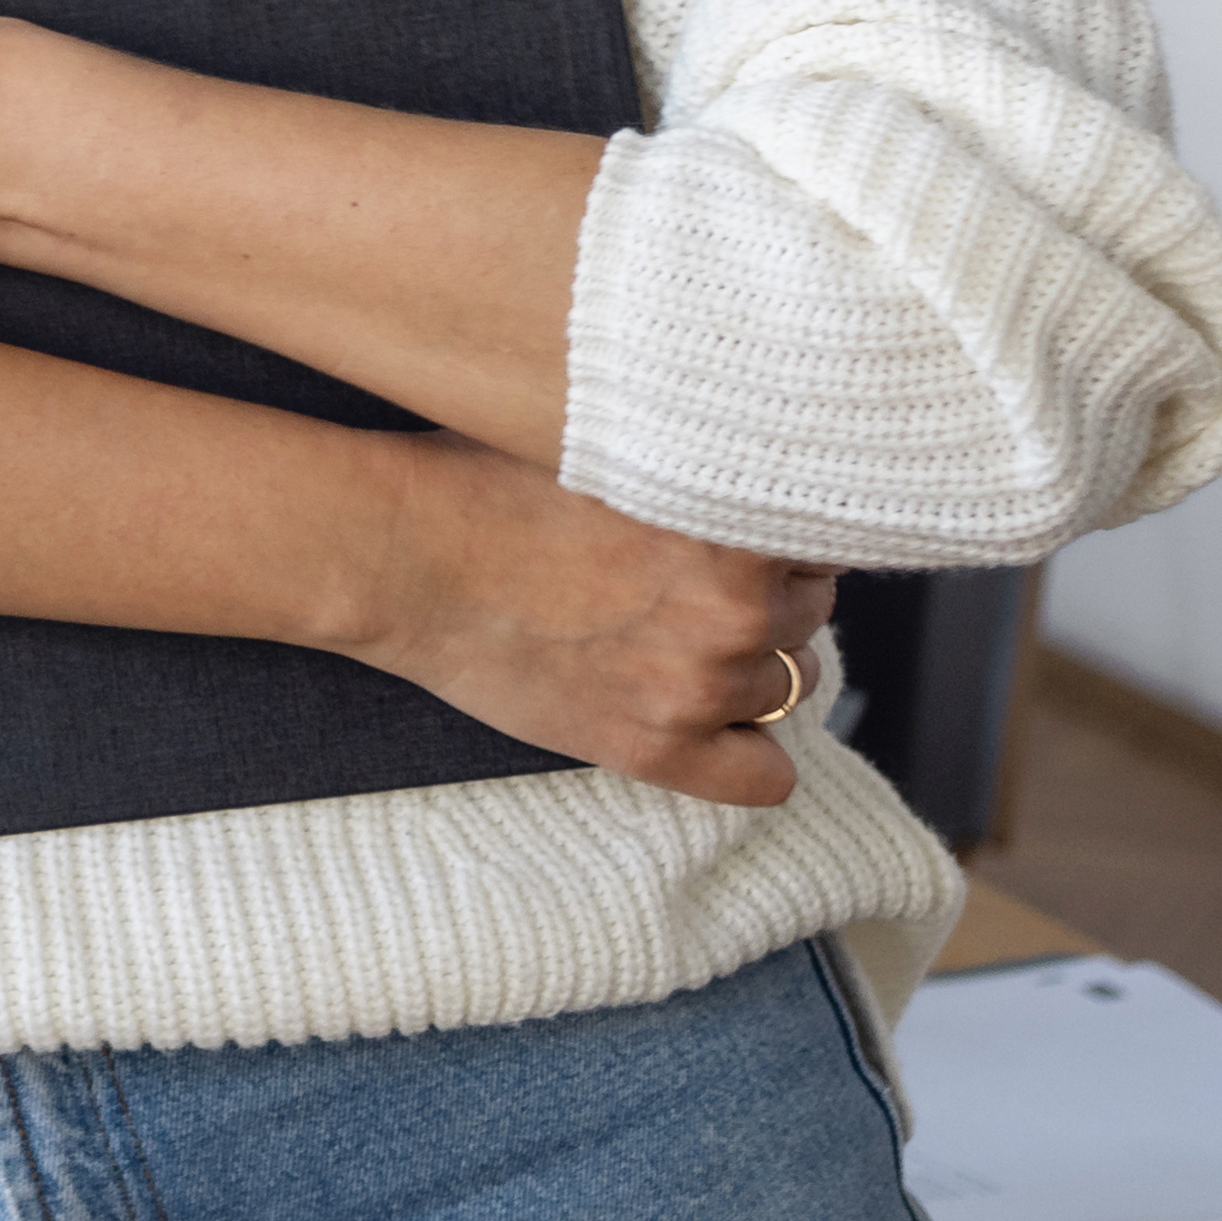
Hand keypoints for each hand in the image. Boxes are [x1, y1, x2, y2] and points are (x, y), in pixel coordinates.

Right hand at [344, 437, 838, 809]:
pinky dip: (751, 754)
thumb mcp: (615, 442)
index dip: (776, 533)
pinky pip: (766, 778)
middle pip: (811, 610)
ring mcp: (697, 685)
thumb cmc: (486, 482)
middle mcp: (734, 608)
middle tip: (693, 584)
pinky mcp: (654, 748)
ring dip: (752, 664)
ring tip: (678, 639)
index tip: (738, 535)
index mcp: (733, 520)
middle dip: (767, 597)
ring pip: (795, 684)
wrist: (399, 553)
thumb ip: (701, 464)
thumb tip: (755, 476)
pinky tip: (710, 721)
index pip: (822, 536)